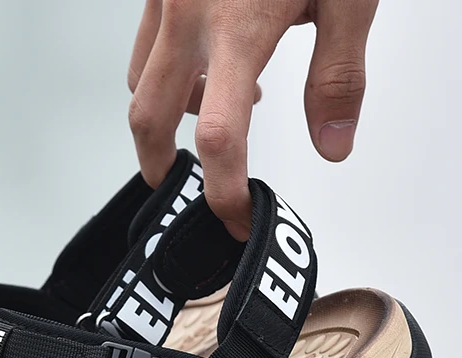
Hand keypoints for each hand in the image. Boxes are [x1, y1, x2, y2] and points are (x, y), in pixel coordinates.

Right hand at [128, 0, 378, 238]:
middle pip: (149, 120)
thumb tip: (332, 144)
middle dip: (159, 165)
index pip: (222, 139)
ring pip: (139, 82)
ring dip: (165, 114)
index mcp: (239, 29)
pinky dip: (164, 69)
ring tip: (208, 114)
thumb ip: (339, 75)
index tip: (234, 217)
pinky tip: (202, 59)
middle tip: (178, 186)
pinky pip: (144, 43)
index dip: (223, 191)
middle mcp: (190, 18)